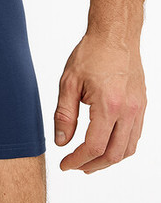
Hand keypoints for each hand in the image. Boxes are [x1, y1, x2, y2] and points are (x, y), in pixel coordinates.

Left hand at [54, 31, 146, 172]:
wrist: (115, 36)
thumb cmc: (91, 54)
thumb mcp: (68, 83)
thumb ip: (64, 115)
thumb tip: (61, 142)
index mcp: (108, 105)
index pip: (93, 146)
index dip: (77, 160)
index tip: (65, 164)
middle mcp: (128, 110)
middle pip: (113, 154)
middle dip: (92, 165)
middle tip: (75, 166)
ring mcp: (138, 109)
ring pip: (128, 149)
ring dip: (108, 160)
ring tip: (89, 161)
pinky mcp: (142, 106)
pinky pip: (135, 136)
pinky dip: (121, 147)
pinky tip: (106, 145)